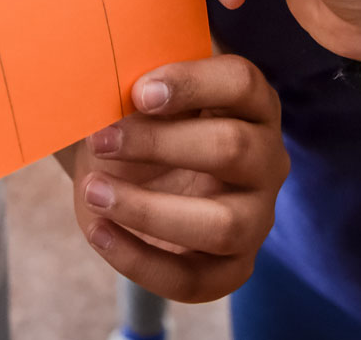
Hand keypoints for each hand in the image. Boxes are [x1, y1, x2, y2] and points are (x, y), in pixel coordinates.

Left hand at [71, 54, 287, 302]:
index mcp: (251, 102)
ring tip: (94, 192)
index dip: (192, 84)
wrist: (129, 173)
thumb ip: (132, 85)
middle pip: (233, 148)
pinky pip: (193, 279)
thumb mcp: (137, 98)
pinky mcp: (232, 267)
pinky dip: (139, 260)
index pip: (242, 83)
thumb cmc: (139, 123)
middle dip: (158, 144)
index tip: (138, 92)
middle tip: (99, 140)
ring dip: (148, 210)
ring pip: (223, 224)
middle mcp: (266, 159)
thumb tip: (100, 82)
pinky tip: (99, 232)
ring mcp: (257, 217)